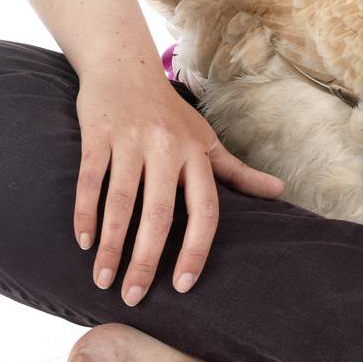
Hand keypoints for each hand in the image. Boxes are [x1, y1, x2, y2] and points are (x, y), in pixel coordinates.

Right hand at [74, 64, 284, 306]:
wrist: (125, 64)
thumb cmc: (168, 111)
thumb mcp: (207, 139)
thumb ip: (237, 172)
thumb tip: (280, 192)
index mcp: (196, 153)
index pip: (204, 209)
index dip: (196, 249)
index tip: (184, 285)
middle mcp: (167, 147)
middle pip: (159, 213)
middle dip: (147, 260)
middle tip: (134, 297)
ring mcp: (131, 140)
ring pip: (121, 201)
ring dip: (110, 245)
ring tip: (103, 281)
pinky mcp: (98, 134)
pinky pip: (92, 179)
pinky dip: (85, 212)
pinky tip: (83, 242)